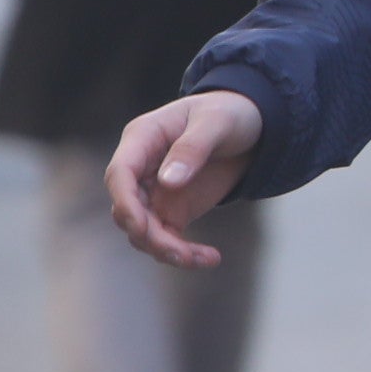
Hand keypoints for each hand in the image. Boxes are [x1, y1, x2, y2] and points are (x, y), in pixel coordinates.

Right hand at [105, 91, 262, 266]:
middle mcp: (141, 169)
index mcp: (142, 139)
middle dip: (148, 235)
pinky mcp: (173, 210)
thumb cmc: (228, 113)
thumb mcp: (216, 122)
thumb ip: (192, 148)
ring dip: (167, 250)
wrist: (251, 124)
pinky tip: (209, 258)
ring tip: (206, 258)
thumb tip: (167, 181)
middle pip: (127, 209)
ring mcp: (154, 192)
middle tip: (180, 253)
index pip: (120, 173)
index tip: (142, 226)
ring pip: (143, 231)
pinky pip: (167, 238)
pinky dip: (183, 252)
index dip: (125, 202)